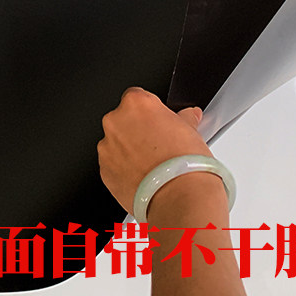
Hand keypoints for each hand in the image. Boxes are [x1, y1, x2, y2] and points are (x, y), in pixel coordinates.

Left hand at [98, 87, 210, 213]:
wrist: (179, 198)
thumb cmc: (186, 165)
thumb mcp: (192, 132)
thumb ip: (184, 118)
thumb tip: (189, 115)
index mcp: (136, 104)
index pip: (138, 97)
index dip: (150, 112)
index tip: (158, 124)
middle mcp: (116, 121)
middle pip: (123, 120)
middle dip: (137, 131)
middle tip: (158, 147)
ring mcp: (106, 146)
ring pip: (115, 143)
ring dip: (128, 151)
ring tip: (152, 166)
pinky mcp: (103, 170)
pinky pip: (112, 165)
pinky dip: (123, 170)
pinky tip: (143, 178)